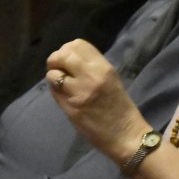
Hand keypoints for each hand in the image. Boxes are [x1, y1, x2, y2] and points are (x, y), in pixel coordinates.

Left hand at [47, 39, 148, 162]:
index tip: (68, 59)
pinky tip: (62, 94)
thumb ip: (92, 68)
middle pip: (63, 54)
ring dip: (53, 75)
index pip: (78, 44)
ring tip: (60, 83)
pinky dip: (54, 89)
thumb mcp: (111, 79)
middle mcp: (91, 76)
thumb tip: (70, 59)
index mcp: (104, 67)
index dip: (68, 49)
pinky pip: (54, 90)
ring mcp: (79, 92)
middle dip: (56, 59)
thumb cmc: (119, 107)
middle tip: (58, 68)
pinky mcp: (70, 108)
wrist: (125, 134)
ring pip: (54, 72)